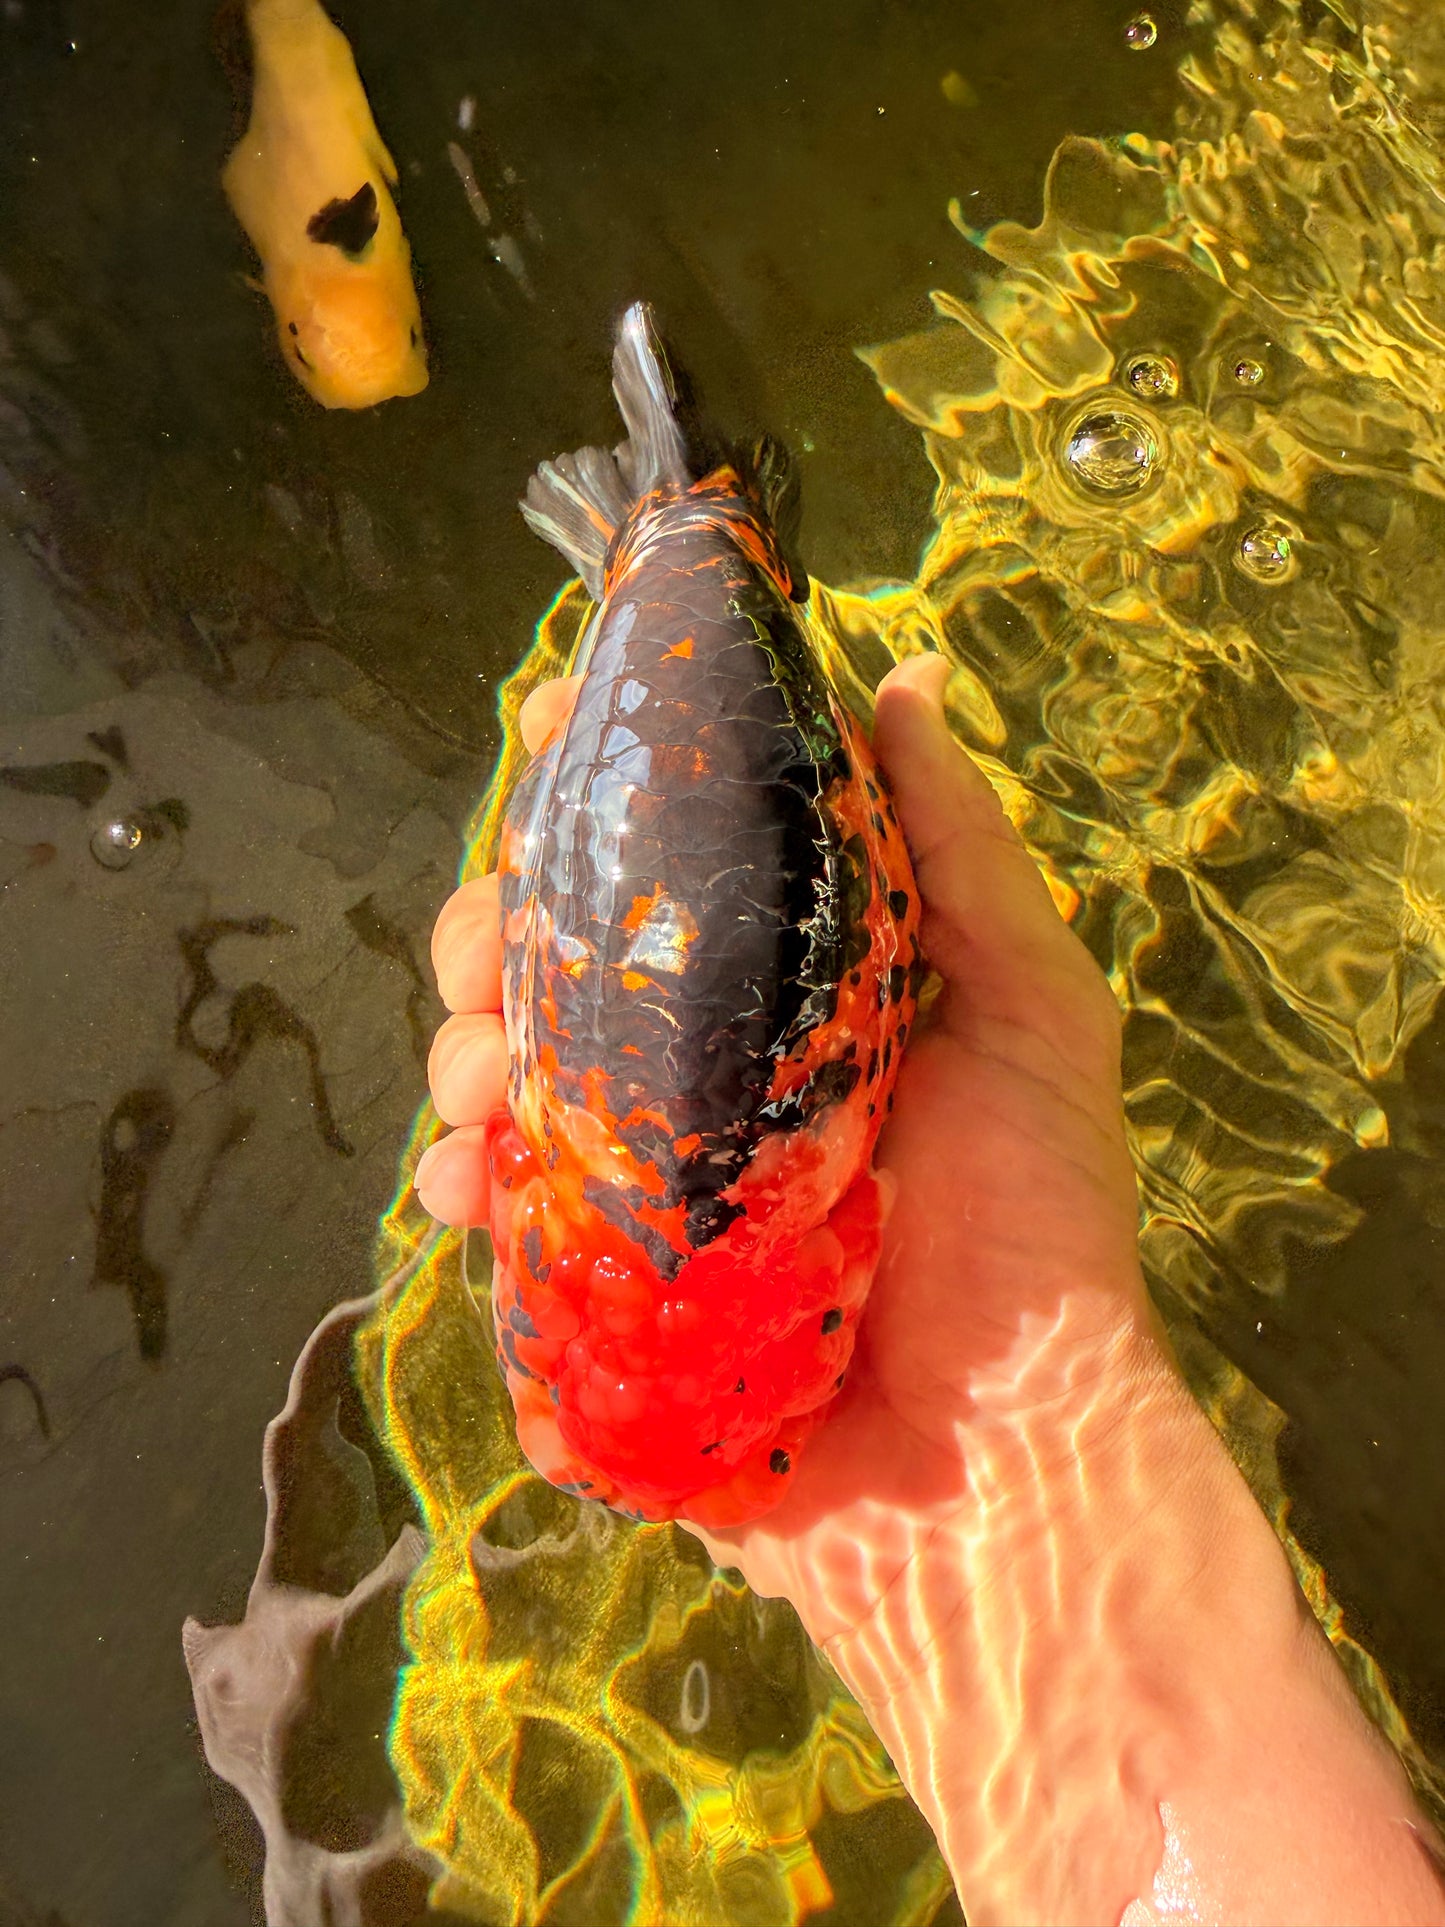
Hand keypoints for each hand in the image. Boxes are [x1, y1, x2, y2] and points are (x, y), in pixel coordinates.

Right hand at [418, 656, 1153, 1638]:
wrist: (997, 1473)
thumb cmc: (1037, 1238)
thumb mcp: (1033, 1018)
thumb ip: (965, 854)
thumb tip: (913, 679)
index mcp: (798, 995)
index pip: (682, 860)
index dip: (608, 782)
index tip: (558, 716)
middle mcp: (710, 1073)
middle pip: (564, 955)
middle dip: (497, 918)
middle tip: (489, 934)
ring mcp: (648, 1179)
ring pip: (506, 1067)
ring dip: (463, 1043)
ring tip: (480, 1070)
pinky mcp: (602, 1285)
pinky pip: (500, 1210)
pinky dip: (462, 1184)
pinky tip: (467, 1184)